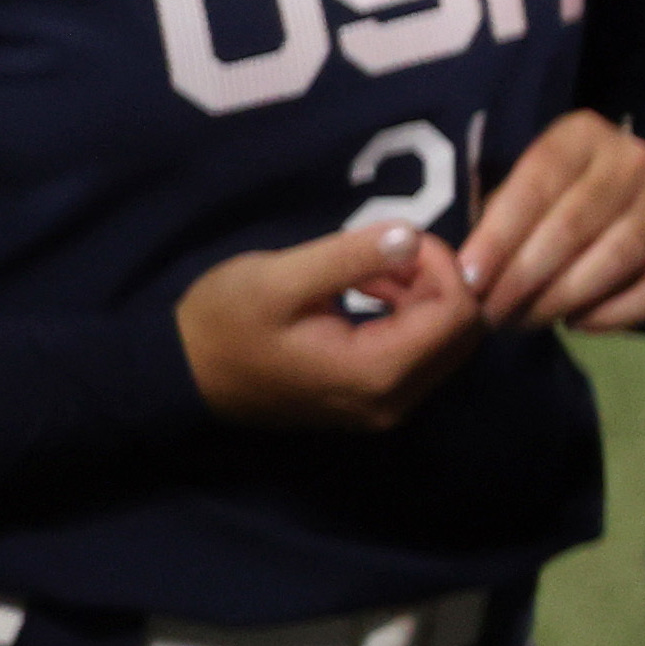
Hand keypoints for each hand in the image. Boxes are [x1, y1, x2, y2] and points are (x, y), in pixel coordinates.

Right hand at [177, 220, 481, 429]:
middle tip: (386, 252)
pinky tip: (368, 292)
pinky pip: (422, 354)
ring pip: (447, 343)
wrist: (180, 374)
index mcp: (376, 374)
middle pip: (464, 334)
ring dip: (423, 297)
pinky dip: (410, 316)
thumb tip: (413, 238)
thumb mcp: (279, 279)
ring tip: (368, 270)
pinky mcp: (375, 401)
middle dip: (438, 281)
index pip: (458, 314)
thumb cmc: (222, 323)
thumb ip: (349, 258)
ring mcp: (386, 408)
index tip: (399, 238)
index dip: (442, 266)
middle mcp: (394, 402)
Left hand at [457, 109, 644, 330]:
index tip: (470, 279)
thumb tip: (467, 272)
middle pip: (574, 225)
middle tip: (493, 314)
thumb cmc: (566, 196)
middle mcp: (634, 161)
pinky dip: (613, 314)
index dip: (500, 234)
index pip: (538, 181)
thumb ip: (501, 215)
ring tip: (527, 322)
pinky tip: (578, 322)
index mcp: (583, 136)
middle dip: (524, 277)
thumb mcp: (531, 184)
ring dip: (563, 299)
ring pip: (615, 258)